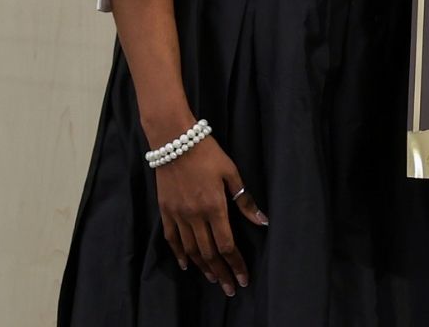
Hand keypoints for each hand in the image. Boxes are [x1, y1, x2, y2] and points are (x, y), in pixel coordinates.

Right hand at [154, 134, 265, 296]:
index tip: (243, 278)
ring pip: (191, 250)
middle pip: (209, 253)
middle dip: (221, 273)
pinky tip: (187, 264)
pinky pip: (172, 239)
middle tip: (230, 288)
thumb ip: (245, 201)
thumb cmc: (208, 154)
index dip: (236, 264)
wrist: (175, 141)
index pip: (227, 245)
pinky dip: (179, 254)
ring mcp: (177, 215)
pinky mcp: (165, 211)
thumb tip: (262, 222)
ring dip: (203, 267)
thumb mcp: (232, 173)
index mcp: (214, 207)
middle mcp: (195, 216)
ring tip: (213, 279)